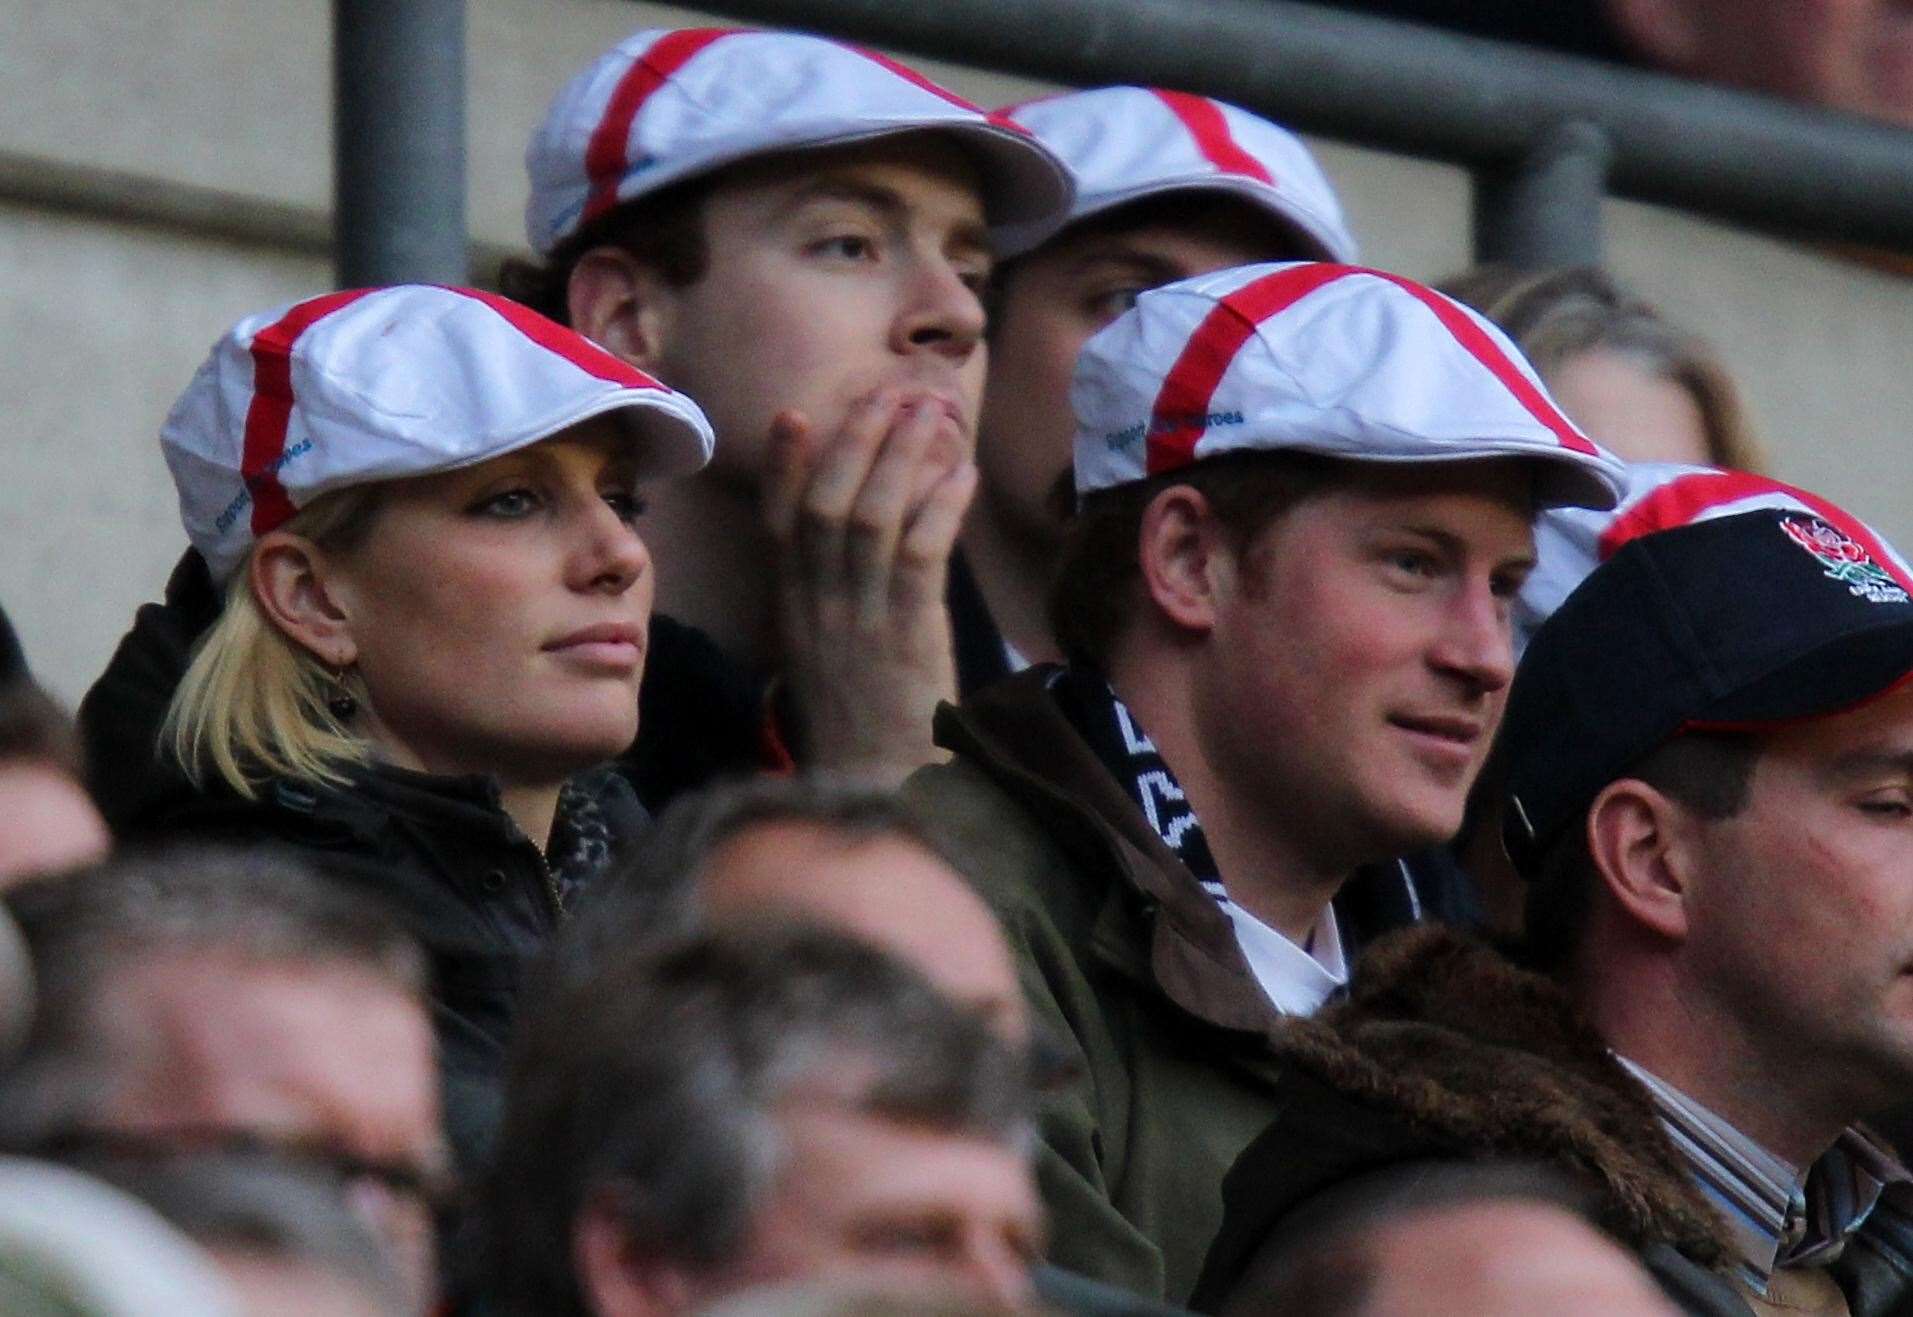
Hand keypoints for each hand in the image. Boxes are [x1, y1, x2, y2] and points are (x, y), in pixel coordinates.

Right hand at [761, 389, 977, 784]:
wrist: (877, 789)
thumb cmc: (860, 723)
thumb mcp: (825, 655)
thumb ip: (831, 599)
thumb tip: (862, 537)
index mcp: (793, 610)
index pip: (777, 524)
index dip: (781, 466)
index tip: (793, 414)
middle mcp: (818, 607)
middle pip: (827, 503)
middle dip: (858, 440)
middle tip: (891, 393)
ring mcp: (861, 619)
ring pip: (872, 517)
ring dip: (902, 457)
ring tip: (930, 413)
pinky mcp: (907, 635)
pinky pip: (921, 553)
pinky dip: (940, 506)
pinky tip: (962, 474)